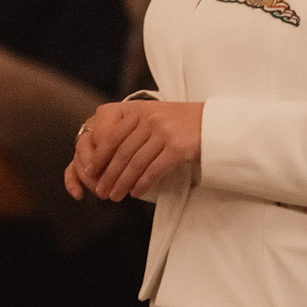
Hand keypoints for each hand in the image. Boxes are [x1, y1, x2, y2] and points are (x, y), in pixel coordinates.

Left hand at [63, 99, 202, 202]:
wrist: (216, 123)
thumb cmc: (185, 123)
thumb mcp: (157, 116)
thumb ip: (136, 127)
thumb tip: (113, 154)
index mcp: (141, 111)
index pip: (112, 136)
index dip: (99, 157)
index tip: (90, 172)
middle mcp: (150, 119)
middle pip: (122, 152)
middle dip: (108, 175)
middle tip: (101, 191)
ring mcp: (163, 132)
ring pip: (135, 163)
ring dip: (122, 183)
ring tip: (115, 196)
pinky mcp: (177, 147)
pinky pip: (154, 170)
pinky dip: (142, 183)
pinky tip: (136, 192)